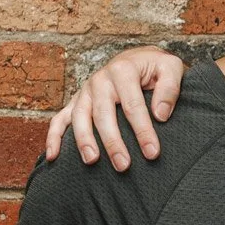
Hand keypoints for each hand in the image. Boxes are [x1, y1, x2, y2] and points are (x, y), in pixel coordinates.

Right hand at [44, 48, 186, 169]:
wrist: (138, 59)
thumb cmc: (156, 68)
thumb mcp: (171, 68)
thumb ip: (169, 89)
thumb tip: (160, 115)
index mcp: (123, 70)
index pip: (133, 105)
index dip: (143, 131)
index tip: (152, 153)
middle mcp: (100, 79)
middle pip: (104, 114)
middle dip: (113, 141)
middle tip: (124, 165)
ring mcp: (85, 91)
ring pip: (80, 117)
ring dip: (84, 140)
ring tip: (92, 161)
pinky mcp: (77, 101)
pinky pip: (60, 119)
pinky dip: (54, 137)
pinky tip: (53, 157)